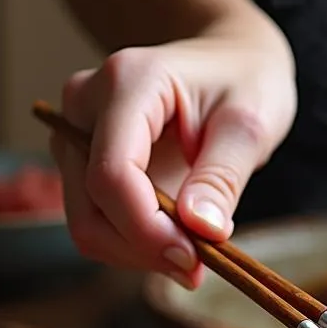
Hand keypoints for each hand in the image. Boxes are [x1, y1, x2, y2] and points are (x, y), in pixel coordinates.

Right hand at [51, 7, 295, 287]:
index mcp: (127, 82)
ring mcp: (76, 133)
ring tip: (194, 253)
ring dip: (138, 252)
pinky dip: (134, 243)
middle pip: (90, 205)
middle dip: (142, 247)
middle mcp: (84, 105)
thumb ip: (223, 177)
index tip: (193, 259)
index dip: (146, 228)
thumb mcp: (250, 123)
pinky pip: (97, 220)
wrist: (228, 60)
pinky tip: (176, 240)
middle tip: (198, 267)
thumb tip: (199, 230)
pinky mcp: (83, 161)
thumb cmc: (244, 80)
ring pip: (87, 221)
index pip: (112, 173)